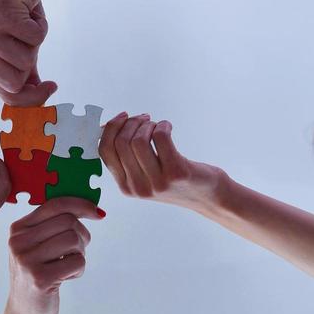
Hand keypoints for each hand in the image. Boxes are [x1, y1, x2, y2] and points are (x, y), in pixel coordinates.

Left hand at [0, 0, 56, 105]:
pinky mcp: (1, 16)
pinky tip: (29, 11)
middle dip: (32, 62)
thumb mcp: (21, 51)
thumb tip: (40, 101)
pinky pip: (36, 36)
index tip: (51, 88)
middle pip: (17, 82)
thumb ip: (26, 77)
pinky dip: (41, 23)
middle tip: (26, 40)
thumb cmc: (19, 17)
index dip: (33, 98)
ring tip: (26, 23)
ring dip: (36, 40)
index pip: (8, 96)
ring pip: (27, 59)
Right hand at [6, 197, 102, 313]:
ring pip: (74, 239)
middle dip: (82, 235)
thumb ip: (54, 223)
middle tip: (77, 251)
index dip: (81, 205)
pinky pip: (78, 262)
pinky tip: (67, 278)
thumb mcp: (38, 245)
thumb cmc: (38, 274)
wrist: (25, 313)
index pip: (55, 204)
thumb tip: (91, 206)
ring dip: (80, 253)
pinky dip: (79, 269)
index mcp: (18, 229)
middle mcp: (18, 242)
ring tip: (69, 265)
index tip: (98, 213)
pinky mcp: (40, 279)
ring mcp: (27, 260)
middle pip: (68, 221)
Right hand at [99, 113, 221, 209]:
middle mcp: (138, 188)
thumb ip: (127, 158)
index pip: (104, 151)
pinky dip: (163, 125)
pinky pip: (160, 137)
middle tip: (145, 119)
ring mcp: (157, 182)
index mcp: (126, 188)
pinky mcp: (176, 172)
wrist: (208, 196)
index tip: (123, 116)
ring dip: (148, 124)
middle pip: (121, 143)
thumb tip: (107, 127)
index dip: (110, 128)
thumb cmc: (175, 180)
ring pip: (138, 140)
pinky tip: (168, 127)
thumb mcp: (145, 176)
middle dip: (131, 122)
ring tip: (157, 125)